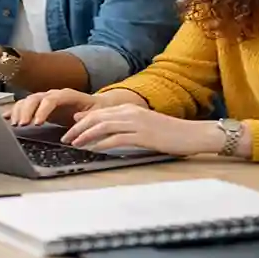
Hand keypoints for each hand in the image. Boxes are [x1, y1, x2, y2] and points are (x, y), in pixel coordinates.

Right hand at [6, 88, 109, 126]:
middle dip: (26, 111)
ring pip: (27, 101)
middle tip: (22, 125)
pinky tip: (6, 118)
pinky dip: (14, 111)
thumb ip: (88, 116)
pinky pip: (23, 107)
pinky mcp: (39, 108)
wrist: (96, 106)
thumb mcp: (97, 114)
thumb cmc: (97, 111)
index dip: (42, 110)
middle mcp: (53, 95)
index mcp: (66, 95)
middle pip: (34, 98)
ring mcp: (44, 100)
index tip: (37, 123)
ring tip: (15, 125)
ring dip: (18, 112)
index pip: (50, 99)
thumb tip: (76, 118)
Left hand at [60, 104, 223, 155]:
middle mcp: (131, 113)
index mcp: (130, 108)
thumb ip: (125, 125)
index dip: (82, 120)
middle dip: (78, 128)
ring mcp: (137, 123)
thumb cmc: (169, 132)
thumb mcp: (144, 124)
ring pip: (103, 126)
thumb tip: (105, 132)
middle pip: (97, 117)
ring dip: (86, 135)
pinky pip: (117, 139)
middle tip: (66, 138)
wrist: (193, 134)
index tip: (70, 128)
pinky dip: (102, 143)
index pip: (99, 112)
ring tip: (74, 143)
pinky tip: (93, 149)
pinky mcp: (143, 136)